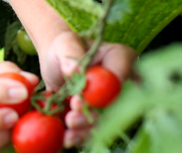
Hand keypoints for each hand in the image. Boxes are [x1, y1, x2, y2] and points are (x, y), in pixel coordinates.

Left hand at [40, 31, 136, 147]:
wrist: (56, 64)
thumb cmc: (64, 48)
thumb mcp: (64, 43)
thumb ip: (70, 53)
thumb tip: (73, 71)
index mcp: (122, 58)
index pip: (120, 78)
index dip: (101, 94)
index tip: (77, 101)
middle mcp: (125, 82)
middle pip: (116, 105)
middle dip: (94, 116)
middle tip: (72, 119)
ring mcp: (116, 101)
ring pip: (107, 121)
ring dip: (88, 129)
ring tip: (68, 129)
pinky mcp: (104, 116)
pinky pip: (97, 129)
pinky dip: (82, 135)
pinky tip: (68, 138)